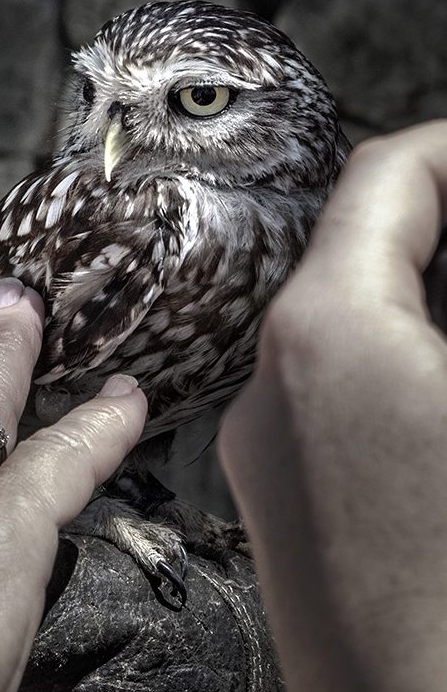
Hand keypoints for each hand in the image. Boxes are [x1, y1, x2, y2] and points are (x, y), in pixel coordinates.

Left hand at [219, 121, 446, 691]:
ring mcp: (263, 451)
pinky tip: (435, 393)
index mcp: (326, 334)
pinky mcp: (279, 510)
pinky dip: (393, 368)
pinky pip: (331, 399)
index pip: (387, 181)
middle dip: (438, 225)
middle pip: (356, 252)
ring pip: (341, 328)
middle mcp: (265, 382)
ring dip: (414, 299)